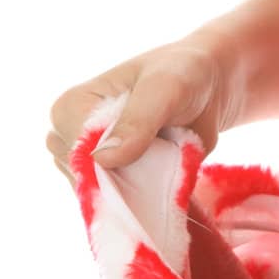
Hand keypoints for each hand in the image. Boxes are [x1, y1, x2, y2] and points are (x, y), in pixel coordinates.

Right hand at [47, 40, 231, 187]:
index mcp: (69, 108)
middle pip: (89, 182)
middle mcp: (70, 139)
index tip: (155, 150)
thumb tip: (102, 159)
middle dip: (130, 178)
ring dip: (144, 188)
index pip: (77, 156)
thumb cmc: (183, 74)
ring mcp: (92, 164)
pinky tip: (172, 178)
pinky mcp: (115, 180)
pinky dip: (151, 199)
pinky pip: (126, 204)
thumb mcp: (165, 88)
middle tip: (168, 154)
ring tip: (170, 158)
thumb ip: (137, 120)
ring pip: (108, 198)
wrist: (209, 85)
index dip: (114, 164)